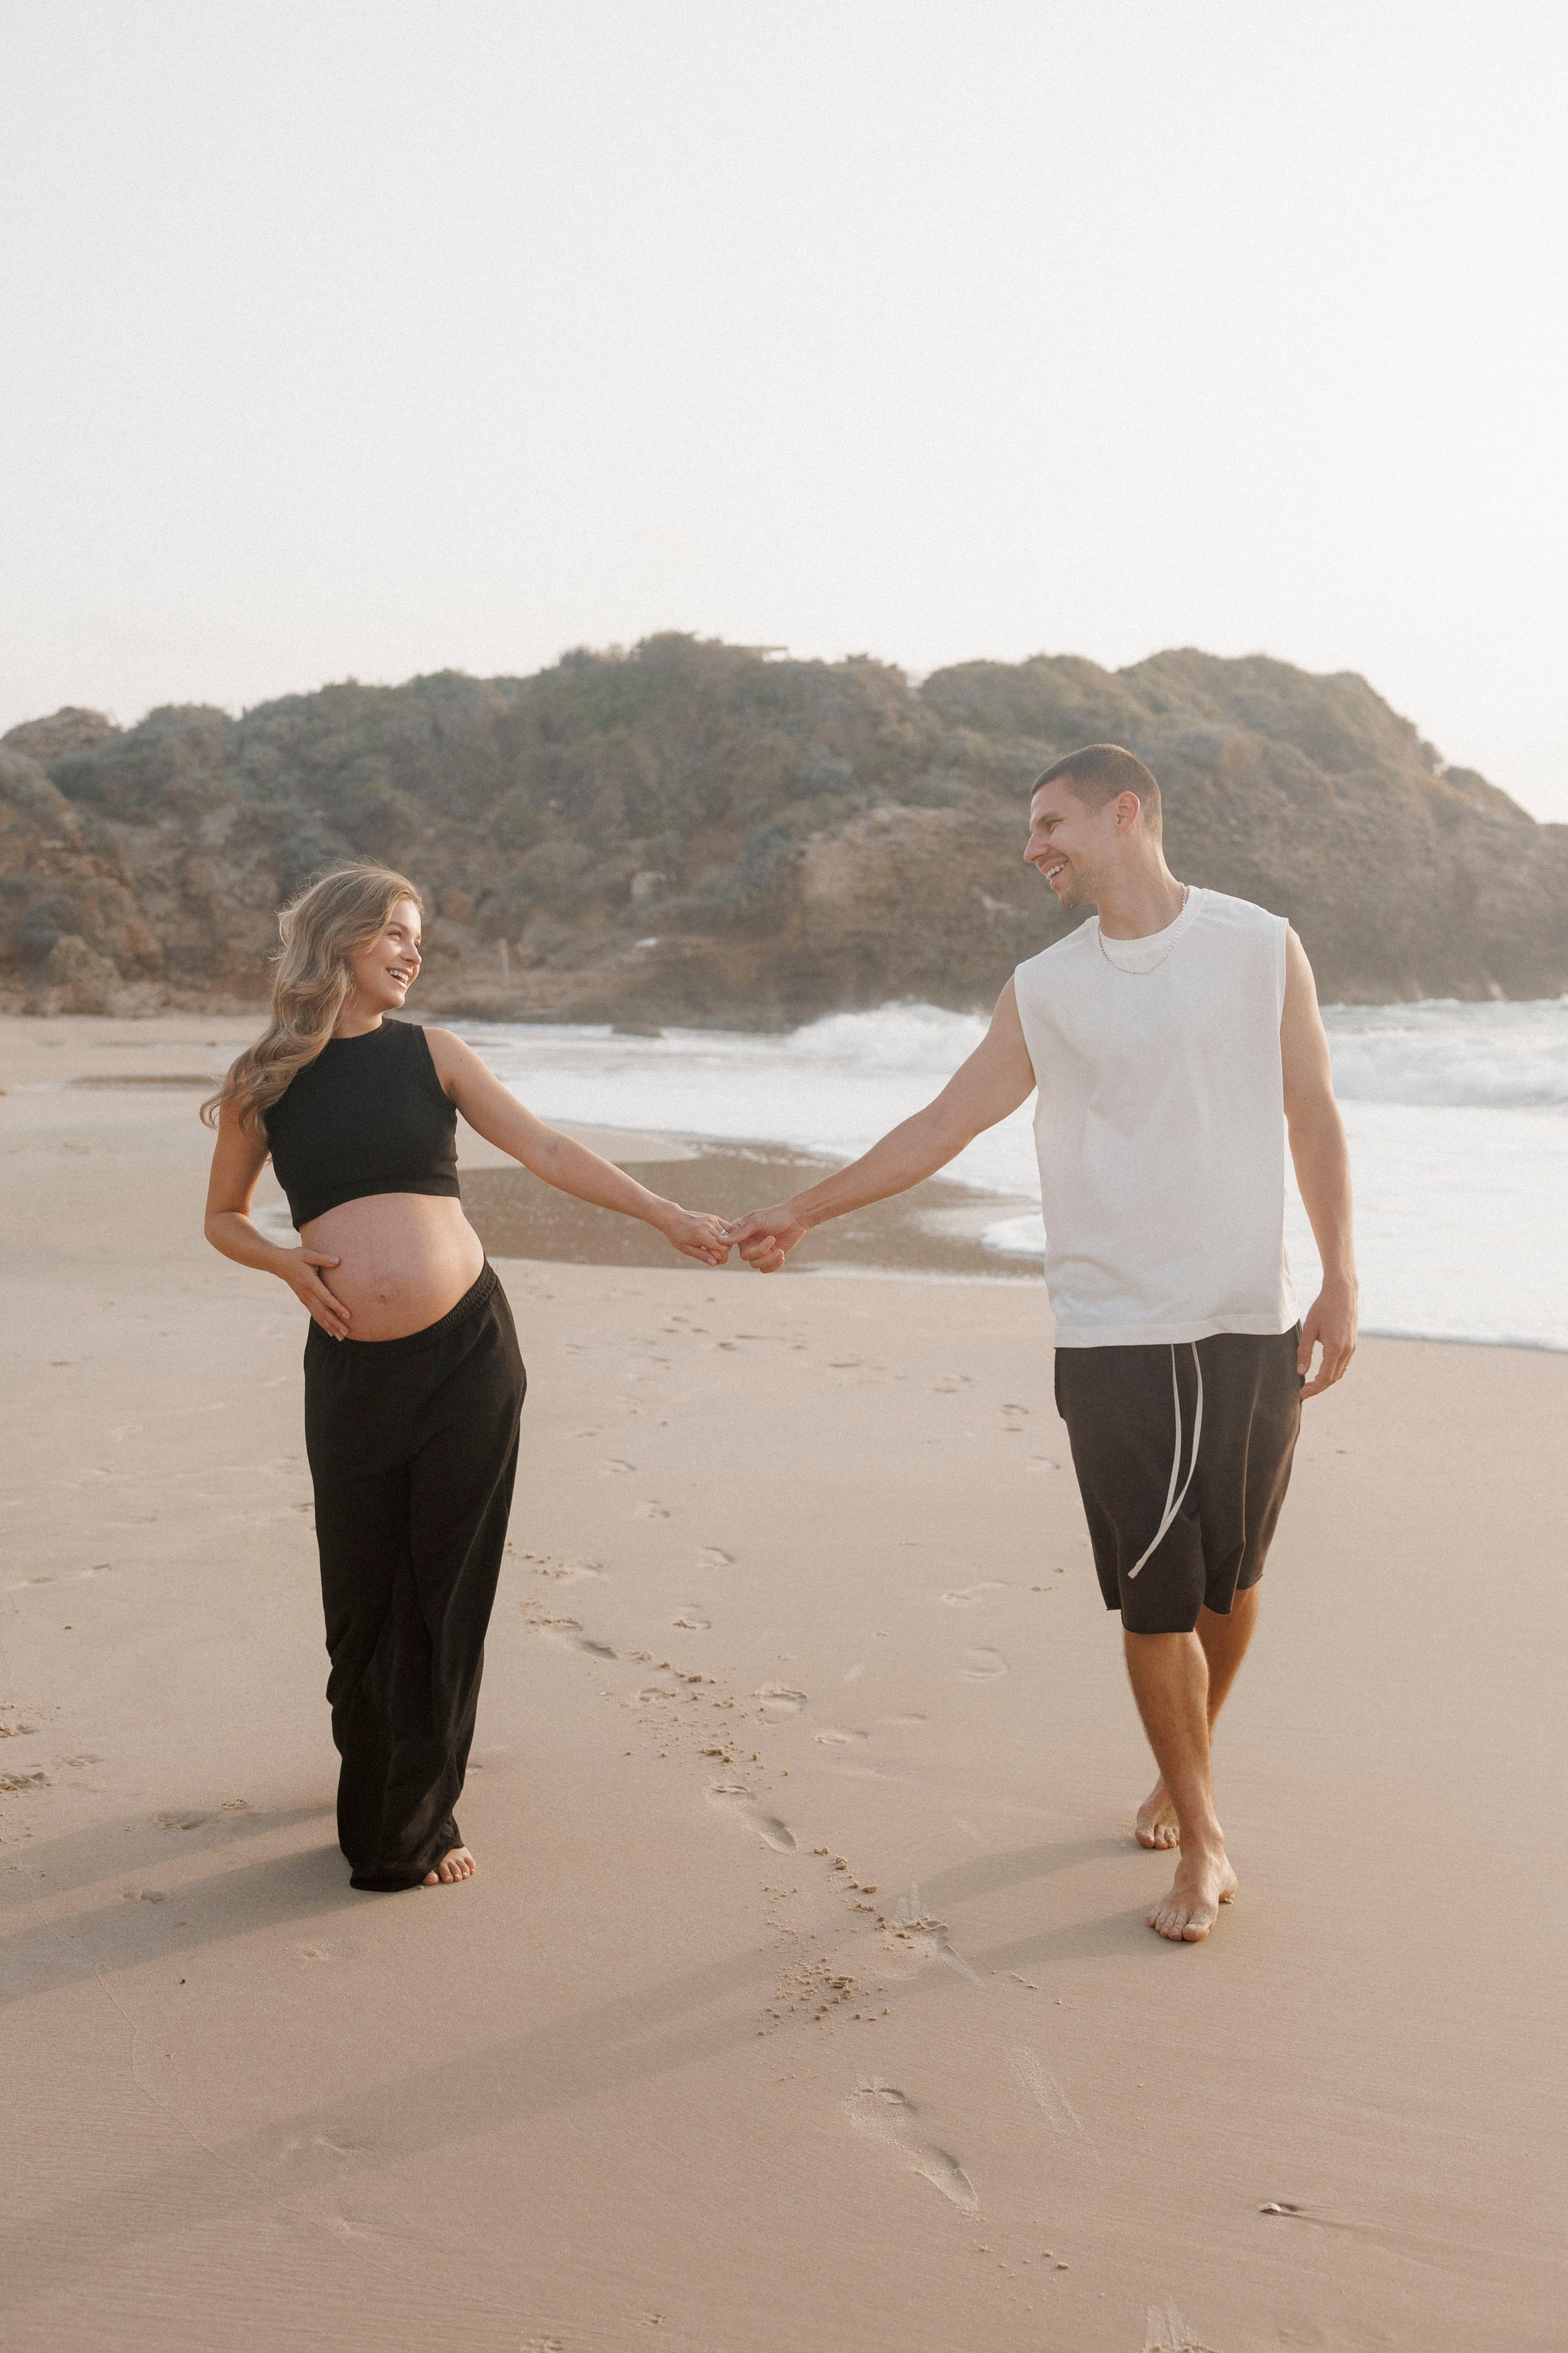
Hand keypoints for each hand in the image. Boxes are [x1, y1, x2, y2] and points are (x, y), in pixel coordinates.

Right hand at [277, 1246, 350, 1338]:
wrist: (279, 1264)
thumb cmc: (296, 1257)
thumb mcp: (308, 1254)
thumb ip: (323, 1259)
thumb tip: (338, 1261)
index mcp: (310, 1283)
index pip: (326, 1297)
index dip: (337, 1307)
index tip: (348, 1315)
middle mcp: (307, 1294)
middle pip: (323, 1312)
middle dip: (335, 1323)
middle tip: (347, 1332)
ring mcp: (305, 1299)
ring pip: (319, 1316)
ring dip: (330, 1327)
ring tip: (341, 1337)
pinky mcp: (304, 1301)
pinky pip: (314, 1314)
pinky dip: (323, 1324)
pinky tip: (330, 1332)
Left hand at [657, 1205, 732, 1265]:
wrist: (673, 1218)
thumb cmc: (677, 1236)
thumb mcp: (686, 1249)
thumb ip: (702, 1256)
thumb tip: (715, 1263)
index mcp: (701, 1235)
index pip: (723, 1248)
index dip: (723, 1258)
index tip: (717, 1262)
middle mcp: (709, 1225)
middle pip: (727, 1243)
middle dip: (723, 1253)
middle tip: (712, 1256)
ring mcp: (712, 1220)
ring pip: (728, 1236)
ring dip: (724, 1244)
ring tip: (711, 1248)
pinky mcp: (714, 1217)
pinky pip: (727, 1228)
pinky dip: (726, 1236)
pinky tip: (716, 1240)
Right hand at [722, 1203, 807, 1273]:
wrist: (797, 1219)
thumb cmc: (776, 1216)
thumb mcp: (757, 1221)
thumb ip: (740, 1232)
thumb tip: (721, 1240)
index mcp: (741, 1230)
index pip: (729, 1243)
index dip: (735, 1248)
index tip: (746, 1243)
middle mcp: (747, 1241)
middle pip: (745, 1256)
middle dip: (760, 1251)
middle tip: (772, 1239)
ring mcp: (759, 1250)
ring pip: (756, 1264)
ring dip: (769, 1260)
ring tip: (780, 1251)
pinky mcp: (769, 1256)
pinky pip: (765, 1268)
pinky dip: (773, 1265)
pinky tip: (781, 1256)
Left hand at [1298, 1281, 1356, 1398]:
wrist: (1342, 1292)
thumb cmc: (1323, 1308)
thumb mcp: (1309, 1329)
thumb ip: (1304, 1351)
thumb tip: (1301, 1371)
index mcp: (1335, 1349)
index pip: (1325, 1377)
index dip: (1313, 1388)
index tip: (1302, 1394)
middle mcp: (1346, 1351)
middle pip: (1333, 1378)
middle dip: (1318, 1387)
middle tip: (1303, 1391)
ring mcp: (1352, 1348)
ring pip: (1340, 1372)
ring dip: (1326, 1380)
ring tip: (1311, 1383)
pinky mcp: (1353, 1343)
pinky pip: (1344, 1364)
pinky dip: (1334, 1371)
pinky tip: (1323, 1370)